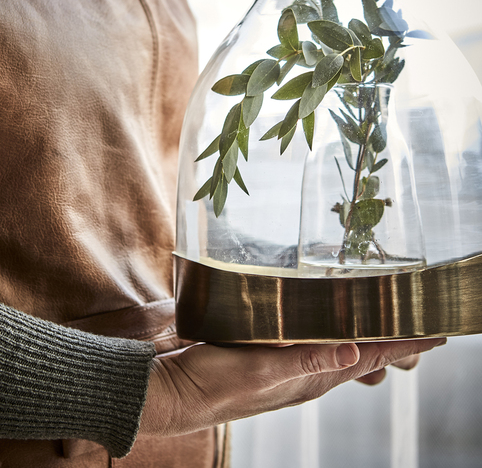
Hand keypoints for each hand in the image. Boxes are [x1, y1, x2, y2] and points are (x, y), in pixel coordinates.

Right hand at [139, 338, 443, 436]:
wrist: (174, 392)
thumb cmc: (213, 383)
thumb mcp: (259, 372)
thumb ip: (304, 361)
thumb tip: (353, 353)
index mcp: (309, 378)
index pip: (367, 359)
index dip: (401, 346)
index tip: (434, 336)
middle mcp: (305, 374)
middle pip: (361, 356)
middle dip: (392, 342)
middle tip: (419, 325)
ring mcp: (287, 367)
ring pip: (339, 350)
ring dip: (365, 337)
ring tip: (385, 323)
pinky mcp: (269, 356)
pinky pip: (313, 344)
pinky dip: (332, 332)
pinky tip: (328, 323)